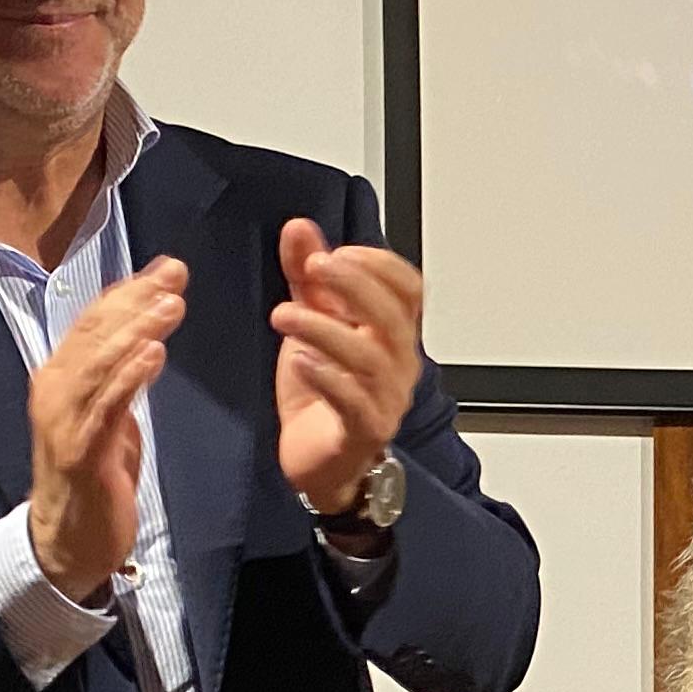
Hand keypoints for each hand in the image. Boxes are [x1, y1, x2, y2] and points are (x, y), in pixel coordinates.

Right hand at [28, 257, 184, 597]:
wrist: (67, 541)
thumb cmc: (94, 476)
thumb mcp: (111, 416)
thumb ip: (123, 377)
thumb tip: (149, 339)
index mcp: (62, 376)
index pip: (94, 322)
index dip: (130, 292)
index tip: (167, 269)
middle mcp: (55, 389)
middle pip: (95, 332)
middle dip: (137, 299)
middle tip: (175, 274)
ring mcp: (64, 419)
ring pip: (99, 362)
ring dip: (136, 330)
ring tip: (170, 305)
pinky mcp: (81, 451)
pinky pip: (106, 406)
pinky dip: (129, 376)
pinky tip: (154, 355)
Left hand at [272, 217, 429, 515]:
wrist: (318, 462)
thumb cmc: (321, 395)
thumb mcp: (312, 323)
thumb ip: (306, 278)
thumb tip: (299, 228)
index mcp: (393, 334)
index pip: (409, 289)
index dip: (379, 264)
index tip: (337, 251)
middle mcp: (398, 365)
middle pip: (394, 317)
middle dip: (355, 284)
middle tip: (314, 266)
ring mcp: (385, 399)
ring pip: (370, 357)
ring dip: (326, 329)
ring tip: (283, 315)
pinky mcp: (364, 431)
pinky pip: (354, 401)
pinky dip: (327, 377)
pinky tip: (300, 360)